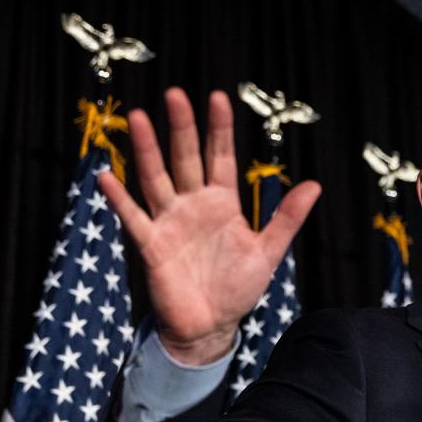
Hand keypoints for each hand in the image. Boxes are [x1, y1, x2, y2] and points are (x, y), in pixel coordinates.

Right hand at [98, 88, 319, 364]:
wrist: (211, 327)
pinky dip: (119, 198)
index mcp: (222, 203)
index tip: (217, 97)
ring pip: (156, 178)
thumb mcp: (268, 253)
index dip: (219, 128)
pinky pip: (134, 217)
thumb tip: (315, 185)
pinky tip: (106, 176)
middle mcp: (193, 205)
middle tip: (174, 94)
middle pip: (184, 158)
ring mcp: (169, 222)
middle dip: (180, 127)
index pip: (219, 156)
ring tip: (136, 118)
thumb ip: (287, 219)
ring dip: (146, 150)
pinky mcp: (151, 244)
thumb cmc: (237, 289)